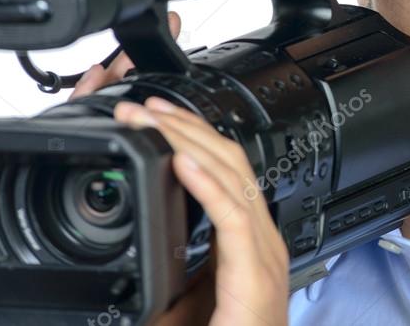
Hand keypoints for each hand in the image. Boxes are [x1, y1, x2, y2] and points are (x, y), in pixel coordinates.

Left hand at [70, 12, 289, 325]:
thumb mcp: (191, 303)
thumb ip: (178, 272)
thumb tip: (146, 252)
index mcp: (248, 244)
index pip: (228, 174)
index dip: (196, 139)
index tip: (161, 118)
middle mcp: (261, 241)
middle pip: (232, 164)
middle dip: (189, 128)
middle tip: (150, 106)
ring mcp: (263, 254)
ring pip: (233, 180)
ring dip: (191, 144)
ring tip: (158, 120)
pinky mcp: (254, 273)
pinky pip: (233, 218)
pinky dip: (208, 185)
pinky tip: (184, 162)